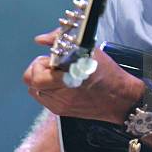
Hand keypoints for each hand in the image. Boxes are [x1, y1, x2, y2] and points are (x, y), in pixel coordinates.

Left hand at [23, 47, 144, 123]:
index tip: (54, 58)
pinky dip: (47, 89)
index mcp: (68, 77)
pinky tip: (61, 84)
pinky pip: (43, 98)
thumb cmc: (108, 73)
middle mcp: (61, 94)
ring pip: (34, 90)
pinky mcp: (61, 111)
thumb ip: (61, 41)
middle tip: (52, 65)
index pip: (36, 72)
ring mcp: (59, 105)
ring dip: (41, 80)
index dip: (43, 62)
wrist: (121, 99)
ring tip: (57, 75)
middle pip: (30, 82)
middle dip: (38, 70)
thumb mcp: (88, 50)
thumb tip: (40, 39)